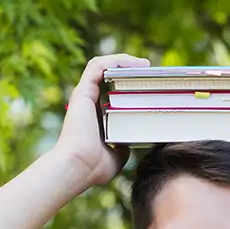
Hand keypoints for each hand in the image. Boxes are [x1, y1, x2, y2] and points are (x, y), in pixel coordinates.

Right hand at [56, 53, 149, 187]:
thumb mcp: (116, 157)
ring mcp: (85, 96)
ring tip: (144, 64)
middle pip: (108, 75)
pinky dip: (115, 60)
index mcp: (96, 116)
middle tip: (151, 71)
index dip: (129, 85)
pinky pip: (98, 65)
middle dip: (129, 69)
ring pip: (102, 66)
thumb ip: (123, 148)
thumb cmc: (94, 168)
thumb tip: (131, 145)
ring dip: (124, 61)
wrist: (78, 167)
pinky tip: (133, 63)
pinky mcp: (83, 91)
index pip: (111, 92)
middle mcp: (89, 103)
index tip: (149, 85)